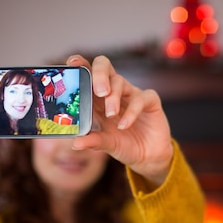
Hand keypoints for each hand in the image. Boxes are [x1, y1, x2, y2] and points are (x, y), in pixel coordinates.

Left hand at [66, 55, 173, 186]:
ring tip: (111, 115)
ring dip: (113, 97)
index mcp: (99, 99)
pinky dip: (132, 111)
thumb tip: (75, 144)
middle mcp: (115, 92)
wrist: (148, 158)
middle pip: (104, 67)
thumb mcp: (107, 144)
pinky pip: (141, 98)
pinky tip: (125, 125)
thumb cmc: (125, 146)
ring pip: (120, 81)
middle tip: (99, 92)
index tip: (72, 64)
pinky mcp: (150, 101)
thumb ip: (92, 141)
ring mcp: (132, 95)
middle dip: (99, 74)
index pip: (88, 74)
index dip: (80, 65)